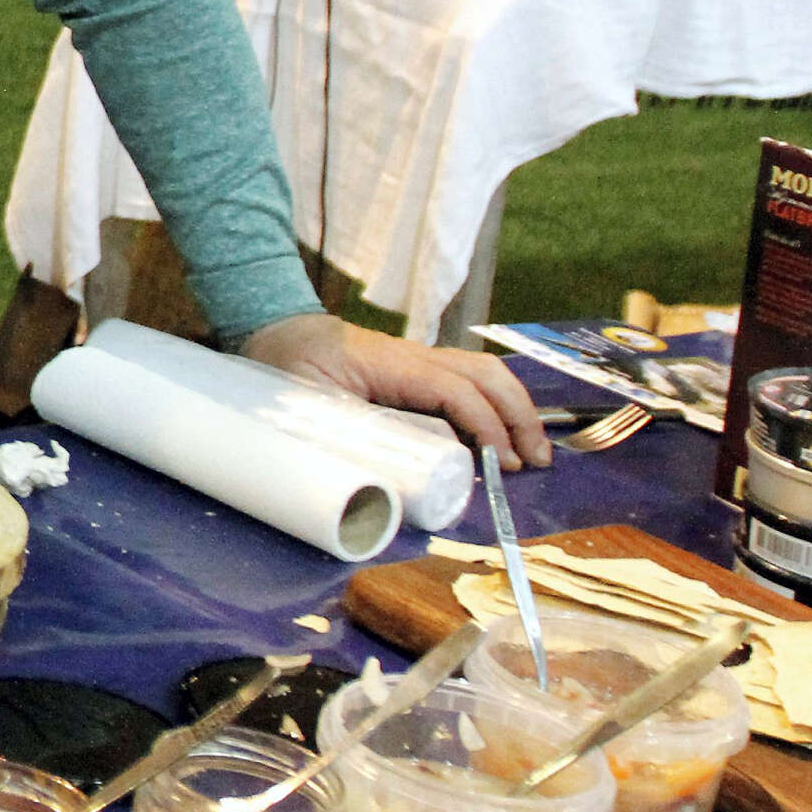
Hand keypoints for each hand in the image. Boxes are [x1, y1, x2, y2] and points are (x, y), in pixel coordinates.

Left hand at [239, 311, 551, 469]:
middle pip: (485, 374)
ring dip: (515, 410)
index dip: (484, 425)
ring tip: (532, 453)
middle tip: (534, 462)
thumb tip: (378, 480)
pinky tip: (504, 438)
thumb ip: (340, 432)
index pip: (455, 389)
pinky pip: (470, 381)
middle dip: (517, 416)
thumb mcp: (306, 401)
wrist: (277, 330)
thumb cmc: (288, 366)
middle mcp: (414, 356)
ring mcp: (420, 360)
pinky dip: (497, 406)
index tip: (501, 463)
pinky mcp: (419, 371)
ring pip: (484, 373)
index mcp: (390, 362)